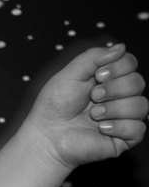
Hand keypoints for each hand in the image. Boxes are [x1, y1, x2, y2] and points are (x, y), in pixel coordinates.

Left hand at [24, 43, 147, 169]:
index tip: (97, 76)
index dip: (118, 67)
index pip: (131, 64)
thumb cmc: (54, 107)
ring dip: (114, 109)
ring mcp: (122, 118)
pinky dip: (119, 127)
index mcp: (108, 80)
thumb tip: (121, 47)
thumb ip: (93, 57)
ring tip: (93, 115)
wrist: (46, 137)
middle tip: (93, 97)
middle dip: (114, 89)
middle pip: (138, 82)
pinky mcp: (123, 139)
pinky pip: (138, 129)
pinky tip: (101, 129)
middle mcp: (119, 97)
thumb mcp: (69, 74)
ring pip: (141, 105)